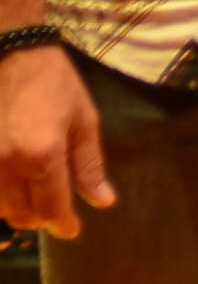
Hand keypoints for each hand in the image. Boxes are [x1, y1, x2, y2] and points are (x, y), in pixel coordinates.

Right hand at [0, 42, 110, 236]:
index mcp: (42, 156)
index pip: (51, 209)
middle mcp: (7, 164)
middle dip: (39, 218)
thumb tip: (102, 202)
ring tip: (32, 197)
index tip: (71, 230)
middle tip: (54, 211)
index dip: (63, 224)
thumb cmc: (54, 84)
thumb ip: (89, 165)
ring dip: (15, 209)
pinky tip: (12, 184)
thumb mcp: (84, 120)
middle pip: (20, 214)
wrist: (12, 53)